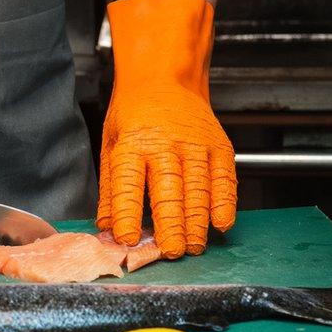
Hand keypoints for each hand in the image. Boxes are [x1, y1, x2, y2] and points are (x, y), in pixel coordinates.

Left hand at [96, 0, 236, 257]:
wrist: (163, 78)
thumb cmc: (133, 116)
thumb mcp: (110, 146)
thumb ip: (110, 190)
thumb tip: (106, 228)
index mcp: (132, 145)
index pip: (128, 184)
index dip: (128, 214)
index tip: (128, 239)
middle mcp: (165, 145)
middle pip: (169, 191)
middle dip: (171, 226)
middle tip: (171, 253)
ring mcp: (195, 145)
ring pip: (199, 190)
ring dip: (197, 223)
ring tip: (193, 247)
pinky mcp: (219, 146)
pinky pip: (225, 179)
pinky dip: (225, 203)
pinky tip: (222, 224)